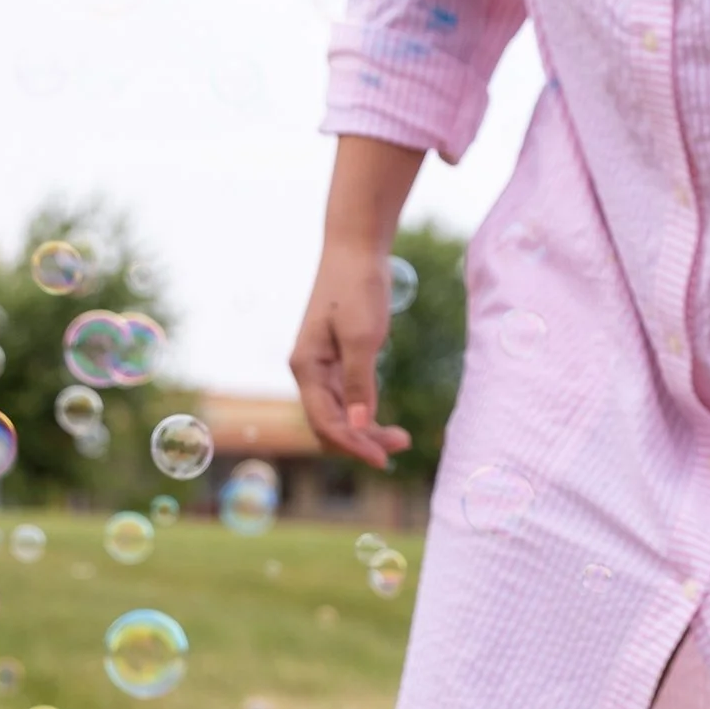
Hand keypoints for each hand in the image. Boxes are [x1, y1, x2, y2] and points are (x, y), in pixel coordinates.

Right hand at [291, 240, 411, 464]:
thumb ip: (360, 383)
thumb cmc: (357, 287)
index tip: (384, 459)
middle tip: (402, 444)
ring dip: (366, 432)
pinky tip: (386, 422)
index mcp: (306, 366)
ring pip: (339, 416)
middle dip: (362, 442)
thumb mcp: (363, 337)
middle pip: (330, 425)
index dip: (353, 445)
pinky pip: (346, 401)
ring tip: (402, 438)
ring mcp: (320, 367)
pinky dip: (365, 415)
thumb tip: (360, 425)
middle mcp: (308, 371)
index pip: (325, 422)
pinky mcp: (335, 361)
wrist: (355, 249)